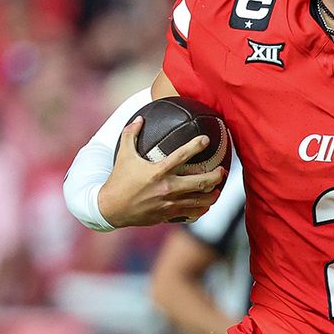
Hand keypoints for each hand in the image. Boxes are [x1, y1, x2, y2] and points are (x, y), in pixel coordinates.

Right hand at [98, 117, 226, 227]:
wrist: (111, 209)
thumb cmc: (118, 180)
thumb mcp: (123, 155)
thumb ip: (131, 134)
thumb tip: (141, 118)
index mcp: (158, 171)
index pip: (182, 155)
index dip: (196, 145)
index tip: (206, 139)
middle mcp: (167, 188)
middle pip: (201, 182)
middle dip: (216, 176)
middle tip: (222, 170)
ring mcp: (169, 203)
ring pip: (200, 200)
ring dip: (213, 194)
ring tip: (218, 188)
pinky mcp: (169, 215)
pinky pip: (192, 213)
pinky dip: (201, 209)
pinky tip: (206, 204)